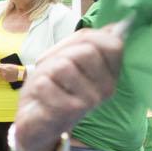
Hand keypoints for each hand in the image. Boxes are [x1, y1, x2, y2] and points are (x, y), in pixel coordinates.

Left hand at [12, 21, 125, 150]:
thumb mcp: (70, 58)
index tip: (69, 49)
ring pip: (63, 65)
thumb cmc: (54, 87)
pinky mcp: (69, 112)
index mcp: (112, 74)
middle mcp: (107, 88)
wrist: (36, 124)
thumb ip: (88, 41)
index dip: (87, 38)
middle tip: (54, 71)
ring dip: (47, 71)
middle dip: (62, 54)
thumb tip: (116, 26)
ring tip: (49, 85)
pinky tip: (42, 98)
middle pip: (87, 51)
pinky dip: (37, 86)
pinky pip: (45, 82)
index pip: (113, 43)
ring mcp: (91, 101)